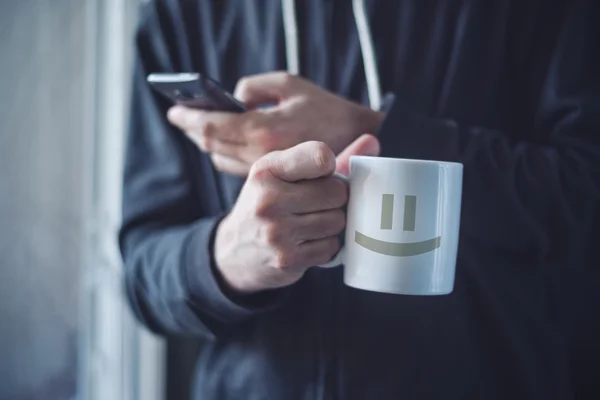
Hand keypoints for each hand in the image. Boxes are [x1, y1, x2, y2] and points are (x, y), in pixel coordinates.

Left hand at [167, 71, 383, 175]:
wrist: (359, 145)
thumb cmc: (328, 111)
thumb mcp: (291, 85)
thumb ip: (255, 87)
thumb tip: (233, 98)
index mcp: (263, 130)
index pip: (211, 127)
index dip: (189, 118)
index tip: (174, 111)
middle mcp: (260, 157)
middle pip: (211, 145)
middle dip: (193, 130)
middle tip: (182, 117)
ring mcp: (266, 172)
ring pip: (220, 159)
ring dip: (208, 143)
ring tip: (200, 127)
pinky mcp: (273, 181)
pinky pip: (236, 167)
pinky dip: (225, 153)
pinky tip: (225, 141)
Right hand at [214, 134, 379, 293]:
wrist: (235, 249)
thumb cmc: (268, 203)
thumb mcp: (283, 174)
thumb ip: (324, 159)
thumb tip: (373, 142)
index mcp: (267, 169)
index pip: (320, 157)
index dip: (331, 166)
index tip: (324, 172)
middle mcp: (268, 199)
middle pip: (337, 192)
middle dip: (335, 199)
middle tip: (319, 202)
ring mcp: (277, 231)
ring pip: (338, 221)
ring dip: (332, 223)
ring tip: (312, 221)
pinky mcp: (287, 259)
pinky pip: (331, 247)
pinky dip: (326, 245)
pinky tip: (307, 241)